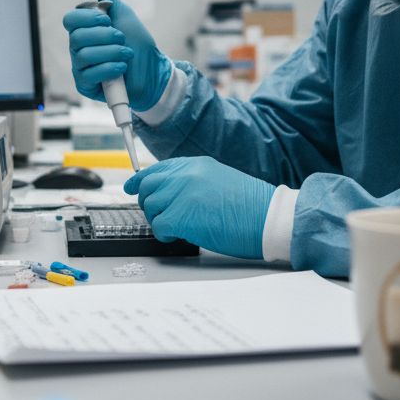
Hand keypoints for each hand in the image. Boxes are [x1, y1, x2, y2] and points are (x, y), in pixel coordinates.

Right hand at [62, 0, 172, 109]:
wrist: (154, 71)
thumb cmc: (137, 43)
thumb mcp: (123, 14)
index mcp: (84, 30)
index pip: (70, 20)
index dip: (87, 18)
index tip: (107, 19)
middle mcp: (78, 48)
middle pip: (76, 37)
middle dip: (104, 36)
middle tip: (121, 37)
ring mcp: (81, 67)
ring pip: (84, 55)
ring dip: (111, 52)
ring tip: (126, 53)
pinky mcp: (86, 85)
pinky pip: (89, 75)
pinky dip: (109, 68)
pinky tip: (122, 68)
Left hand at [123, 156, 275, 259]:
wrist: (268, 218)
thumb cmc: (250, 206)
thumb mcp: (218, 180)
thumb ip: (192, 181)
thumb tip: (170, 194)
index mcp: (195, 164)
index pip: (157, 169)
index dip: (141, 180)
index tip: (131, 187)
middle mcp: (185, 175)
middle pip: (148, 187)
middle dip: (149, 203)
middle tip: (162, 216)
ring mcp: (181, 193)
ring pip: (150, 207)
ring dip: (159, 220)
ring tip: (179, 227)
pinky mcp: (181, 216)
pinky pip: (158, 226)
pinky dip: (165, 234)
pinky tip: (179, 235)